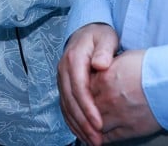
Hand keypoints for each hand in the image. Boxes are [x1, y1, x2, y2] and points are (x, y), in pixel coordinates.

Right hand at [58, 23, 119, 145]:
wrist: (86, 32)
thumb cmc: (100, 36)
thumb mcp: (106, 38)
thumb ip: (104, 51)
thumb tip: (100, 65)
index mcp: (74, 59)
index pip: (79, 88)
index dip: (88, 108)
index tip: (99, 123)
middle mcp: (63, 70)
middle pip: (70, 101)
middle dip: (83, 123)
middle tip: (96, 139)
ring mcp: (62, 79)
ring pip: (66, 107)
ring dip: (78, 126)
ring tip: (92, 141)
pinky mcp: (64, 86)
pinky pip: (65, 107)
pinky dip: (73, 122)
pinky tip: (82, 133)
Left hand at [90, 50, 160, 142]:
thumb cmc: (153, 68)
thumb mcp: (124, 59)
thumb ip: (108, 67)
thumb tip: (100, 70)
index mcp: (104, 78)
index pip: (83, 89)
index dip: (81, 95)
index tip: (81, 97)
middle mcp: (107, 98)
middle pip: (86, 109)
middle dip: (83, 114)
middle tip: (81, 117)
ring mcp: (117, 114)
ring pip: (94, 126)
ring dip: (90, 129)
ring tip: (88, 131)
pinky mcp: (129, 129)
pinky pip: (109, 137)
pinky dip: (101, 139)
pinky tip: (99, 139)